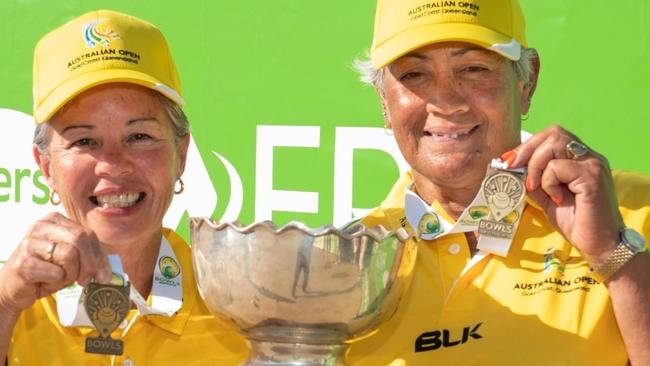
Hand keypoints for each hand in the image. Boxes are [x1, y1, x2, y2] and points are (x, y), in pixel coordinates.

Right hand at [0, 212, 110, 314]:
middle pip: (81, 239)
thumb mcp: (71, 260)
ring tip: (60, 278)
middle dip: (90, 264)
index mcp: (55, 220)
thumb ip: (90, 258)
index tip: (103, 275)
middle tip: (86, 280)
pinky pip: (56, 272)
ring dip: (71, 273)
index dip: (99, 255)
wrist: (15, 287)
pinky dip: (57, 281)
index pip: (88, 233)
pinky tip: (46, 281)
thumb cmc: (47, 271)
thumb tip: (108, 274)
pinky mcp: (24, 262)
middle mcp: (41, 226)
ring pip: (69, 254)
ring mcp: (30, 242)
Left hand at [504, 125, 622, 267]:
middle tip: (513, 167)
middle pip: (554, 133)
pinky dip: (548, 183)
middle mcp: (589, 157)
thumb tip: (512, 167)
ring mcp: (593, 164)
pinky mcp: (592, 177)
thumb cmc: (575, 222)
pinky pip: (557, 167)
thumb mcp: (546, 196)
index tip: (509, 160)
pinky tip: (557, 199)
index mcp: (580, 159)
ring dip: (536, 166)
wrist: (598, 245)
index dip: (528, 145)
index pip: (553, 136)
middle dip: (527, 149)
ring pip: (554, 145)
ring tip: (537, 188)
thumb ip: (533, 179)